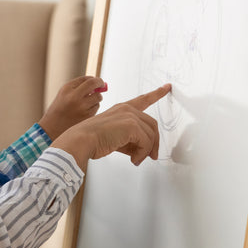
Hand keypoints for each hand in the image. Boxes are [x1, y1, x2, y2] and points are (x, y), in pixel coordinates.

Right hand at [38, 76, 107, 140]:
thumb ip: (78, 88)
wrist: (52, 128)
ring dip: (96, 98)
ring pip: (98, 97)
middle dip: (100, 82)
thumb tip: (97, 83)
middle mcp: (74, 96)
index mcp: (67, 89)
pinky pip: (96, 107)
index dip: (93, 78)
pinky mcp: (87, 116)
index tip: (96, 80)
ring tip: (87, 103)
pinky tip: (85, 112)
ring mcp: (81, 107)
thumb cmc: (59, 110)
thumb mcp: (64, 95)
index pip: (85, 78)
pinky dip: (93, 107)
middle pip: (93, 83)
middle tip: (101, 84)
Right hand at [52, 84, 171, 167]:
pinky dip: (143, 153)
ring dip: (147, 150)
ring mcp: (130, 115)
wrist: (81, 141)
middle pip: (152, 125)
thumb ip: (130, 141)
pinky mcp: (131, 125)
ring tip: (138, 159)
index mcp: (122, 109)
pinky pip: (146, 142)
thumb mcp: (115, 138)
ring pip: (151, 135)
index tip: (166, 87)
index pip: (143, 100)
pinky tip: (134, 159)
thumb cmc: (93, 140)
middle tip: (151, 156)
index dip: (156, 94)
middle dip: (154, 142)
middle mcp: (127, 109)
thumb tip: (143, 151)